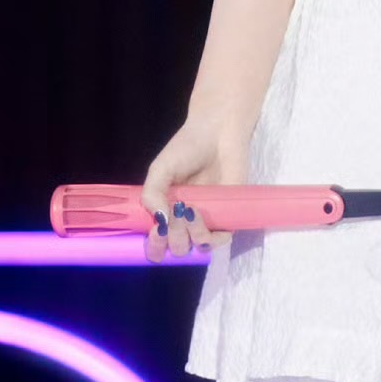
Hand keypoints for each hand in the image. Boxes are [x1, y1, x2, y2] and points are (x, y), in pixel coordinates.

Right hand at [140, 115, 246, 261]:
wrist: (218, 133)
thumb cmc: (186, 148)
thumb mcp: (160, 169)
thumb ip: (152, 194)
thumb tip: (159, 222)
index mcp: (164, 212)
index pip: (155, 244)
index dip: (153, 247)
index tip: (155, 234)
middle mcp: (184, 221)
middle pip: (176, 249)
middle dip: (173, 239)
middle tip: (176, 215)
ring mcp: (206, 220)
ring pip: (197, 247)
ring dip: (191, 236)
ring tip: (191, 211)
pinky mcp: (228, 216)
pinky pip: (221, 240)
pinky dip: (213, 237)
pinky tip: (204, 217)